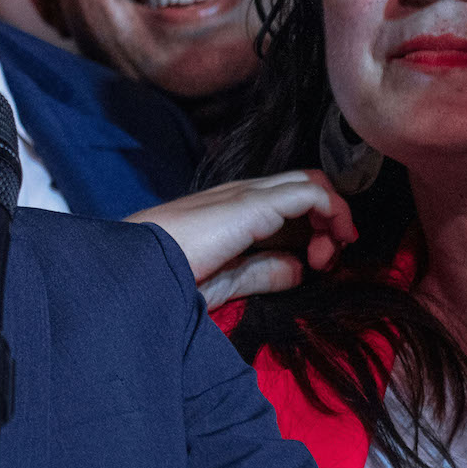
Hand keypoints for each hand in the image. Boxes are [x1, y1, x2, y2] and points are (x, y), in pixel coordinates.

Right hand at [129, 172, 357, 309]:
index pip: (286, 201)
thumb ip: (261, 273)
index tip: (316, 265)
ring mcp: (246, 195)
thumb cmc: (165, 281)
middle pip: (303, 187)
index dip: (313, 228)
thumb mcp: (225, 282)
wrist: (134, 273)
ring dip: (332, 219)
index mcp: (230, 211)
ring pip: (310, 185)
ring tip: (326, 257)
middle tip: (326, 260)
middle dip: (328, 222)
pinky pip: (309, 195)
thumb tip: (298, 269)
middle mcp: (241, 194)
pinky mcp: (252, 203)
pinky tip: (327, 247)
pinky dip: (331, 215)